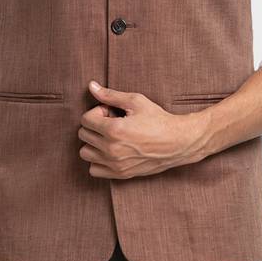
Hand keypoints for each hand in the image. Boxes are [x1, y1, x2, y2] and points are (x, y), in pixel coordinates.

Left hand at [78, 80, 207, 178]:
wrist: (177, 142)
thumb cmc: (158, 119)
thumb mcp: (135, 101)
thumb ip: (110, 95)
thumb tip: (91, 86)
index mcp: (114, 130)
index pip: (85, 120)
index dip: (97, 112)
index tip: (110, 112)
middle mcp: (112, 149)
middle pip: (84, 135)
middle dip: (94, 125)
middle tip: (112, 122)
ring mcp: (115, 164)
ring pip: (85, 153)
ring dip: (93, 143)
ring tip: (110, 137)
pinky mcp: (120, 174)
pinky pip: (94, 170)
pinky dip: (98, 160)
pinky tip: (110, 150)